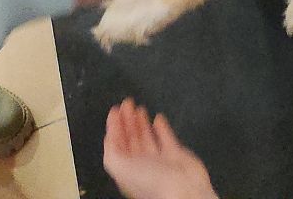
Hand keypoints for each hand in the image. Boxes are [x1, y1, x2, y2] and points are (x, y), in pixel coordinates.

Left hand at [102, 100, 217, 198]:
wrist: (182, 188)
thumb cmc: (152, 183)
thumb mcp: (119, 167)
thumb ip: (111, 151)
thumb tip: (110, 137)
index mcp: (126, 169)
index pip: (116, 144)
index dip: (114, 127)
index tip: (114, 111)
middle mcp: (141, 165)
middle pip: (130, 138)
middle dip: (127, 121)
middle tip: (126, 105)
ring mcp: (158, 159)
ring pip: (146, 136)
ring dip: (141, 122)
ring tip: (138, 108)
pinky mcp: (175, 155)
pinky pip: (166, 137)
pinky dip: (161, 127)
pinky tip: (158, 119)